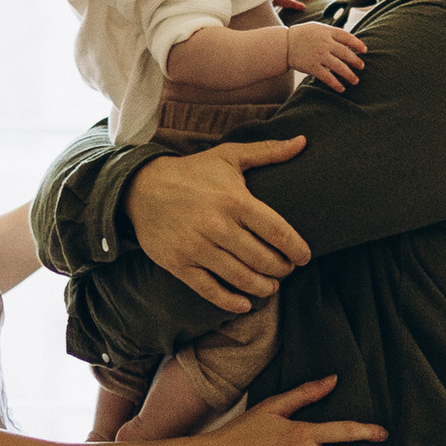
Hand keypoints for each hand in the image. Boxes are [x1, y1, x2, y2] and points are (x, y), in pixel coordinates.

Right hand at [124, 137, 311, 314]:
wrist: (141, 187)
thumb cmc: (192, 172)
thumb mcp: (229, 156)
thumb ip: (268, 151)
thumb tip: (303, 141)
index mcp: (234, 200)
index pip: (277, 232)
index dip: (296, 249)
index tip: (305, 257)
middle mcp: (217, 225)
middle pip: (262, 259)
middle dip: (281, 270)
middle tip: (286, 270)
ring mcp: (196, 247)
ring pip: (240, 278)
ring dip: (262, 287)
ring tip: (271, 286)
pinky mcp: (178, 264)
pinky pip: (210, 290)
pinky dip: (231, 302)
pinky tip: (245, 303)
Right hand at [283, 21, 365, 91]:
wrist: (284, 44)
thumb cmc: (302, 35)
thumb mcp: (318, 28)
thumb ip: (332, 32)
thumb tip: (350, 41)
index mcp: (327, 32)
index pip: (347, 37)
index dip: (357, 44)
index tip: (364, 50)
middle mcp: (324, 43)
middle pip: (346, 53)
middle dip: (356, 61)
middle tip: (362, 67)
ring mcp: (319, 55)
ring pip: (339, 67)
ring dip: (349, 75)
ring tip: (355, 80)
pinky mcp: (312, 67)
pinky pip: (327, 77)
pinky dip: (336, 84)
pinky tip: (341, 88)